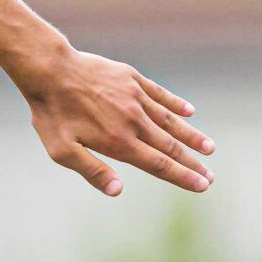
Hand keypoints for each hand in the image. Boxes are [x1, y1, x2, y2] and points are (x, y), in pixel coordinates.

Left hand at [15, 45, 213, 196]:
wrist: (50, 70)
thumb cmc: (51, 115)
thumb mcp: (62, 151)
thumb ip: (92, 171)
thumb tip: (118, 191)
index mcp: (119, 142)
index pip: (159, 164)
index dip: (182, 176)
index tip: (202, 185)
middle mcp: (133, 120)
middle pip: (170, 146)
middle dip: (192, 162)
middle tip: (211, 176)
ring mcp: (135, 97)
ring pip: (170, 121)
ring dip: (191, 136)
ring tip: (209, 147)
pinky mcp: (132, 78)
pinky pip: (160, 94)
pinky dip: (176, 104)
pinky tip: (190, 111)